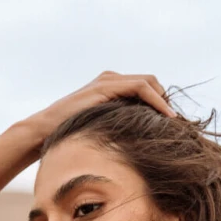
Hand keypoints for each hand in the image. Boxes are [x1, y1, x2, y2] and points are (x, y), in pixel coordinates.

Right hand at [19, 71, 175, 146]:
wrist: (45, 129)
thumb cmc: (71, 134)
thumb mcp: (101, 128)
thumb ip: (118, 125)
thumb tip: (141, 141)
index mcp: (111, 86)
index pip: (145, 87)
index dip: (160, 102)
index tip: (170, 123)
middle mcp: (111, 79)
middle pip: (151, 82)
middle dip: (165, 100)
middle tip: (174, 123)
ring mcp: (108, 80)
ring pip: (149, 82)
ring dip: (164, 100)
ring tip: (173, 120)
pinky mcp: (106, 86)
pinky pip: (141, 88)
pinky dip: (157, 101)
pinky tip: (166, 116)